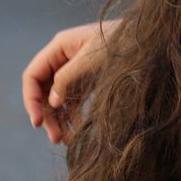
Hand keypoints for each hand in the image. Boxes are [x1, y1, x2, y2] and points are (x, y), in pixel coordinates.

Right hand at [21, 20, 116, 143]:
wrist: (149, 39)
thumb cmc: (122, 41)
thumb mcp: (92, 59)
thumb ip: (67, 78)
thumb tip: (51, 102)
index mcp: (59, 47)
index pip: (32, 76)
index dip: (30, 100)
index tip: (37, 122)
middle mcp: (63, 58)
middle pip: (43, 91)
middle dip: (47, 115)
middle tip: (54, 138)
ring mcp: (75, 70)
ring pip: (57, 99)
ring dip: (59, 120)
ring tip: (64, 141)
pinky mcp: (88, 80)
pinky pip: (73, 100)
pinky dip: (73, 116)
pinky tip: (76, 131)